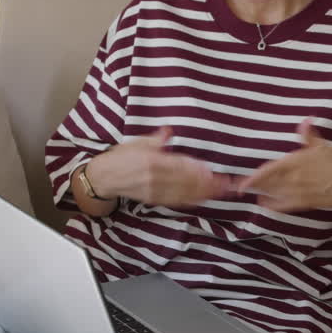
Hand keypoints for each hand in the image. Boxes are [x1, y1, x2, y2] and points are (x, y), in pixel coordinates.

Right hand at [87, 127, 232, 206]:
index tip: (211, 171)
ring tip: (221, 192)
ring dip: (204, 193)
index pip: (178, 166)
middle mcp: (154, 179)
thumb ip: (155, 139)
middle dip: (207, 184)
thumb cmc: (121, 157)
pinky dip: (192, 200)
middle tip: (226, 184)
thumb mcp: (137, 142)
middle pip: (185, 182)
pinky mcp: (154, 200)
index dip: (196, 170)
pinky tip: (204, 198)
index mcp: (151, 161)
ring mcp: (155, 191)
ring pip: (184, 194)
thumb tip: (168, 131)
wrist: (104, 178)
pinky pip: (176, 201)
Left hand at [236, 119, 331, 212]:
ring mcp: (297, 192)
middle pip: (266, 185)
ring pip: (272, 195)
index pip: (267, 172)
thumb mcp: (323, 146)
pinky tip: (264, 203)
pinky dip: (272, 205)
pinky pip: (284, 206)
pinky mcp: (304, 203)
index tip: (241, 183)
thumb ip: (309, 135)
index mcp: (295, 162)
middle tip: (236, 187)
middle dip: (252, 186)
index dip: (252, 179)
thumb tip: (305, 120)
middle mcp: (292, 179)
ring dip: (260, 194)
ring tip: (250, 192)